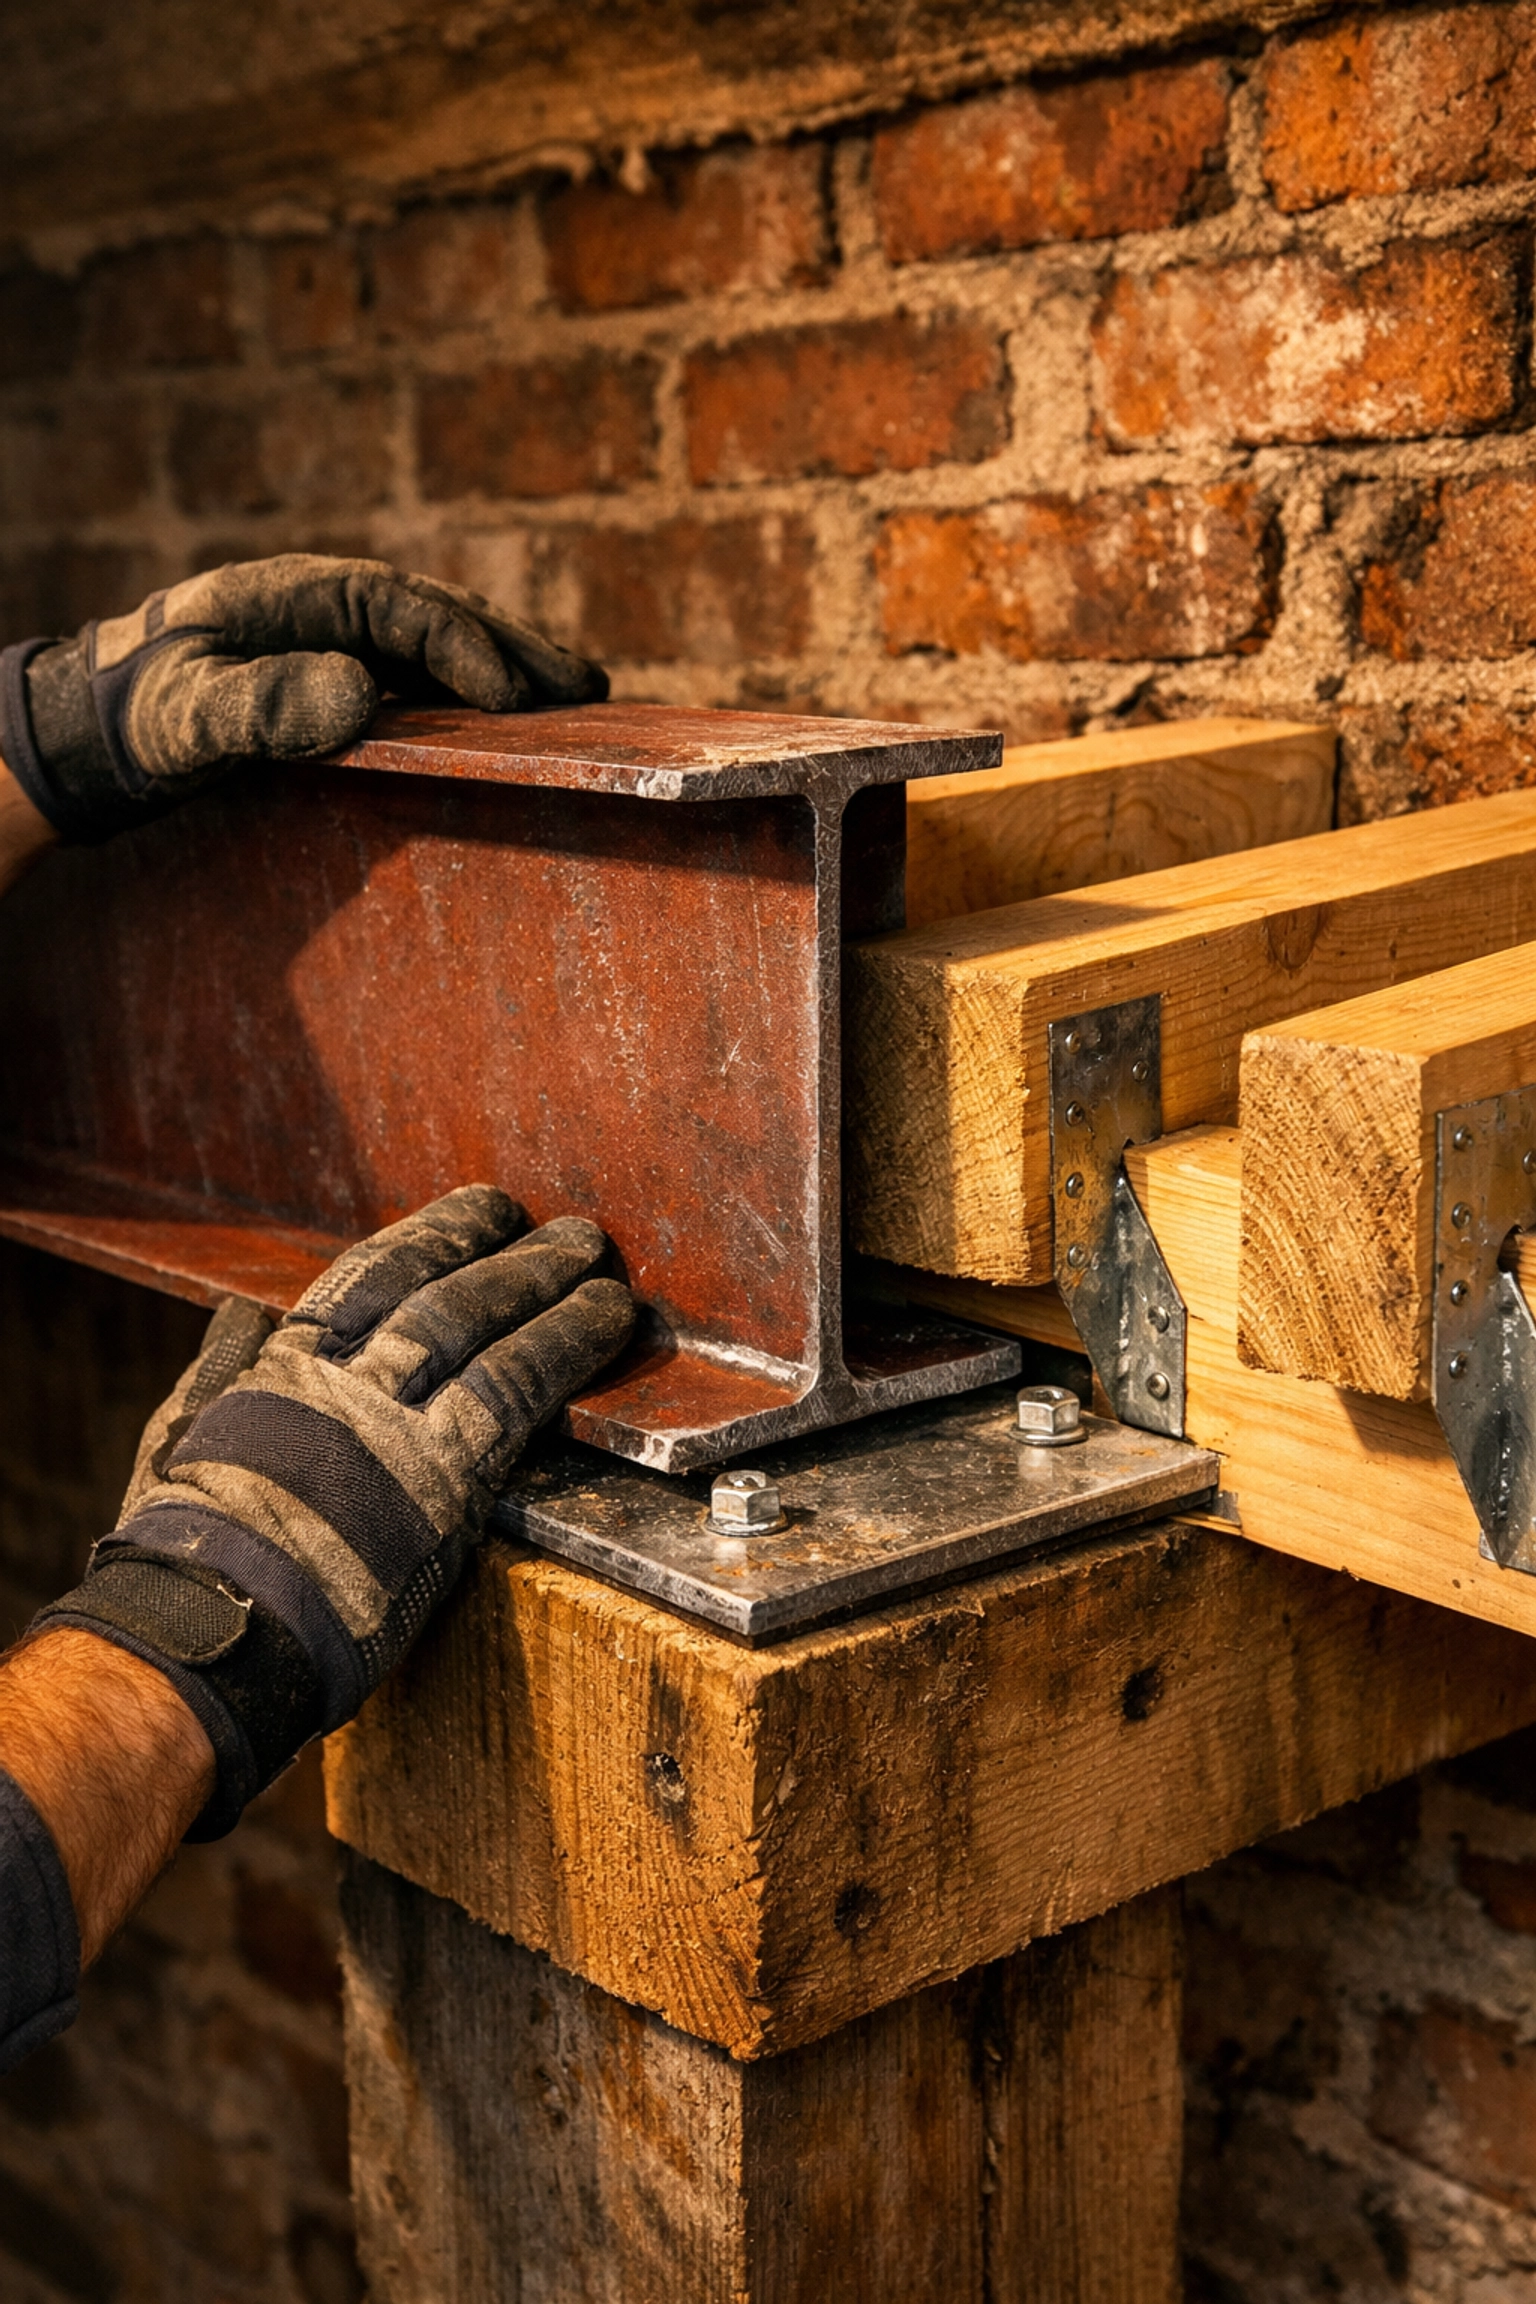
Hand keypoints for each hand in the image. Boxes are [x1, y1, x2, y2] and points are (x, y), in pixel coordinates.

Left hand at [0, 554, 606, 842]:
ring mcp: (341, 641)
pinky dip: (477, 693)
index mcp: (298, 592)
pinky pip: (426, 678)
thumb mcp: (189, 714)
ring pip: (443, 642)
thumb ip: (264, 703)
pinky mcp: (343, 679)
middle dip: (518, 649)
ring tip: (581, 698)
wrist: (99, 727)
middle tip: (587, 691)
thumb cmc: (139, 715)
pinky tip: (516, 722)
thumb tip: (359, 692)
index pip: (403, 608)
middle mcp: (330, 607)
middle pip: (443, 614)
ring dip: (512, 666)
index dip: (462, 648)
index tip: (510, 700)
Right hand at [32, 1187, 632, 1836]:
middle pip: (437, 1288)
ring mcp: (394, 1422)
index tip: (480, 1212)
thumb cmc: (184, 1553)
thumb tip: (238, 1314)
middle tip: (562, 1230)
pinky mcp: (444, 1477)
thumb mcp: (182, 1439)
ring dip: (549, 1286)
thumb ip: (221, 1370)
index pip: (367, 1274)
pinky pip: (519, 1390)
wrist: (210, 1629)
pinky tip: (609, 1324)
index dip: (432, 1235)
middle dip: (502, 1250)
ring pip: (482, 1325)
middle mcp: (341, 1376)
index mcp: (280, 1364)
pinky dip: (568, 1347)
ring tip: (599, 1259)